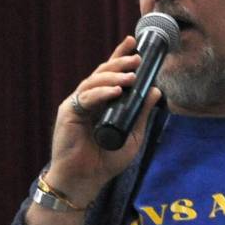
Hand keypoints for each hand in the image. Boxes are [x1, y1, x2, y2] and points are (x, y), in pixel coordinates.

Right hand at [46, 36, 161, 206]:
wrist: (84, 182)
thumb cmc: (105, 161)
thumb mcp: (132, 136)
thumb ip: (141, 113)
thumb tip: (156, 90)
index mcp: (101, 101)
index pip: (111, 74)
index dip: (120, 56)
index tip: (133, 42)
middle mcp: (88, 98)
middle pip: (102, 73)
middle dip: (120, 63)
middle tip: (136, 58)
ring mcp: (77, 104)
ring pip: (94, 81)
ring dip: (113, 77)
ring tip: (131, 76)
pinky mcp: (68, 113)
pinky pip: (86, 98)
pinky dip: (101, 93)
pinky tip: (115, 91)